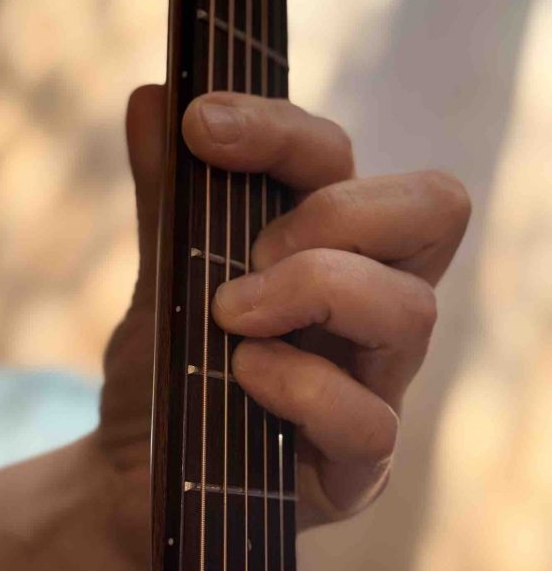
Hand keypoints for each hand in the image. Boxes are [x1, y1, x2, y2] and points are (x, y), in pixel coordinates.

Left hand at [100, 85, 470, 547]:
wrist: (136, 474)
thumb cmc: (165, 367)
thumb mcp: (160, 275)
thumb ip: (165, 196)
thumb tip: (151, 96)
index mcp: (333, 246)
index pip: (345, 160)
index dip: (283, 131)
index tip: (202, 124)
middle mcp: (371, 303)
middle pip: (433, 208)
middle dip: (336, 212)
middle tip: (251, 250)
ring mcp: (376, 382)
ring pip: (411, 309)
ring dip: (313, 290)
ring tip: (229, 313)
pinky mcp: (360, 460)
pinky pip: (368, 417)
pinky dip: (300, 384)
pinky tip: (242, 377)